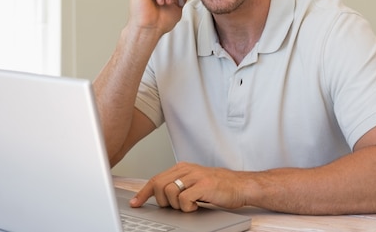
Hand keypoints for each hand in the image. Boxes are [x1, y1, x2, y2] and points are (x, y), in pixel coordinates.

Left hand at [130, 162, 247, 211]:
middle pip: (159, 185)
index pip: (156, 179)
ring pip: (170, 192)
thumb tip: (159, 196)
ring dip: (177, 205)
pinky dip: (187, 207)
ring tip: (190, 205)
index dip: (143, 192)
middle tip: (174, 206)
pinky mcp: (204, 185)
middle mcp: (186, 170)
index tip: (135, 203)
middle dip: (162, 201)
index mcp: (182, 168)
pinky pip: (184, 199)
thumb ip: (178, 185)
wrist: (240, 186)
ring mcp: (195, 176)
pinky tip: (197, 205)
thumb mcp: (194, 182)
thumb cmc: (218, 187)